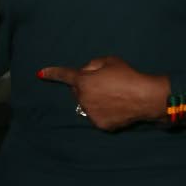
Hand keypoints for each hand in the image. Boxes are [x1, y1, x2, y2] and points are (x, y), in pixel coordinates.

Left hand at [38, 56, 169, 130]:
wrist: (145, 97)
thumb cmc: (128, 75)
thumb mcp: (110, 61)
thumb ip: (93, 65)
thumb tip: (86, 72)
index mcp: (83, 81)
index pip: (64, 75)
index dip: (52, 73)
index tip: (40, 73)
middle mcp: (83, 99)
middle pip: (78, 91)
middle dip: (86, 86)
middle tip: (105, 83)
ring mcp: (90, 113)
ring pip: (86, 105)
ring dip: (94, 100)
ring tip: (113, 96)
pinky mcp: (99, 124)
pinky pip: (96, 115)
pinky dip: (103, 111)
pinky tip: (116, 107)